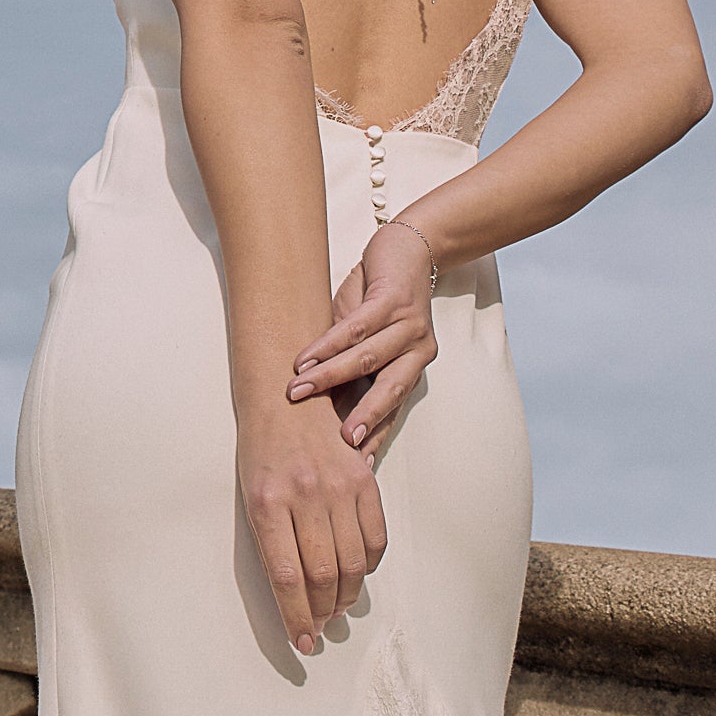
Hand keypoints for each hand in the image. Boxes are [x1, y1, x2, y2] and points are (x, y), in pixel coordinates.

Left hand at [237, 395, 385, 651]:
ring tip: (337, 610)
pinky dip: (368, 565)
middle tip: (319, 629)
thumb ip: (272, 540)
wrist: (283, 392)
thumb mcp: (250, 492)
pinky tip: (357, 576)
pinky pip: (374, 536)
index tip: (302, 642)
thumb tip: (294, 593)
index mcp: (266, 502)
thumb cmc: (260, 448)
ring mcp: (337, 485)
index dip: (297, 616)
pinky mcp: (363, 478)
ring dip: (346, 596)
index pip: (286, 577)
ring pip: (351, 562)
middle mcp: (303, 495)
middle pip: (322, 575)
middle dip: (321, 613)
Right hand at [291, 220, 437, 451]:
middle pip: (388, 392)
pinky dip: (328, 344)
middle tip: (341, 443)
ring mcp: (408, 326)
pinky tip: (305, 356)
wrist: (406, 250)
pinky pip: (357, 328)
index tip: (354, 465)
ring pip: (366, 359)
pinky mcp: (393, 300)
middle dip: (361, 417)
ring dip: (330, 376)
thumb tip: (316, 401)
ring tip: (298, 390)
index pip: (391, 409)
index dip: (373, 436)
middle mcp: (417, 352)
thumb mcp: (367, 341)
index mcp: (411, 369)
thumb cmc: (379, 300)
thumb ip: (350, 367)